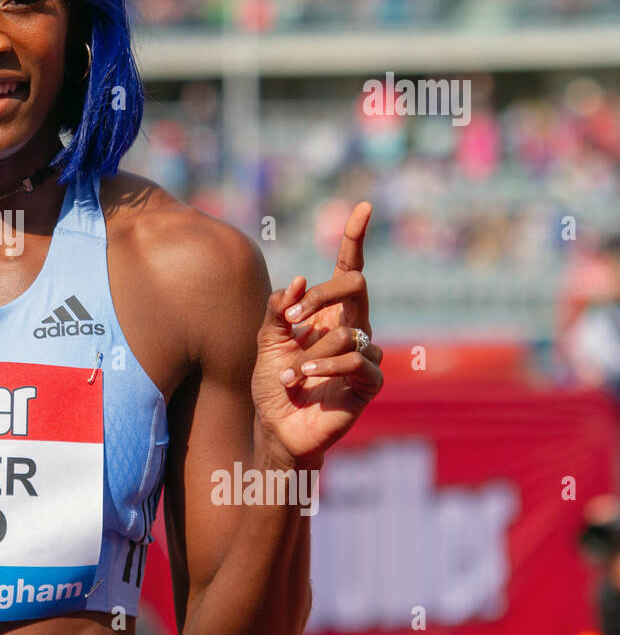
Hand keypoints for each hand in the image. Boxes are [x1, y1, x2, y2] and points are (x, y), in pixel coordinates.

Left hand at [251, 202, 383, 466]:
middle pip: (356, 285)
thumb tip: (300, 280)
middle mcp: (353, 327)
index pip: (348, 269)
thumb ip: (279, 309)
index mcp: (330, 313)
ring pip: (350, 331)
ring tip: (289, 373)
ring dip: (311, 351)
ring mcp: (364, 354)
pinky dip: (324, 368)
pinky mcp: (368, 383)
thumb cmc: (274, 383)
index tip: (363, 206)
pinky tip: (301, 379)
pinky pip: (356, 362)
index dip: (355, 238)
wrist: (278, 427)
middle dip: (322, 295)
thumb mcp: (266, 340)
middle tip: (290, 319)